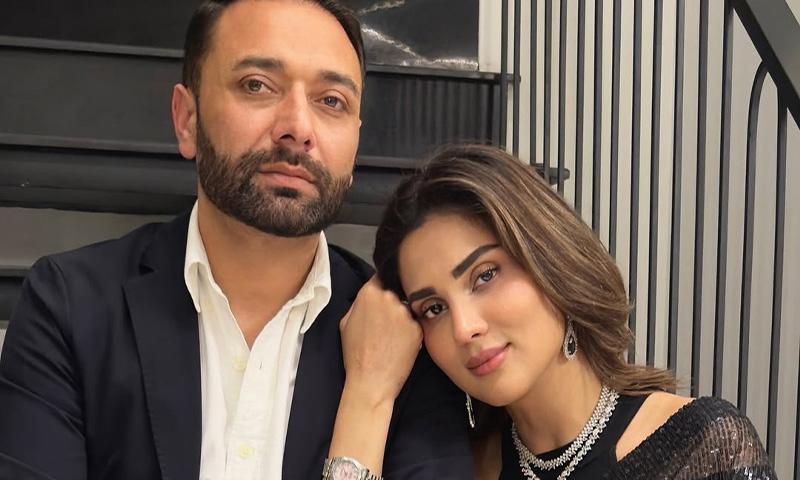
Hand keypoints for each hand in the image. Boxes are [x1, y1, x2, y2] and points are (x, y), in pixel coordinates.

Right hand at [339, 276, 422, 405]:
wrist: (371, 381)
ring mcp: (405, 313)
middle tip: (385, 324)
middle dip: (392, 303)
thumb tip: (370, 295)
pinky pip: (414, 325)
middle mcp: (389, 298)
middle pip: (394, 293)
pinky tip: (400, 345)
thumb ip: (359, 303)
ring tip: (392, 338)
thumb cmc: (355, 354)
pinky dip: (410, 332)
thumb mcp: (345, 322)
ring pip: (405, 309)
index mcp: (369, 293)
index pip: (381, 277)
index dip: (382, 285)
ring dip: (401, 318)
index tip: (384, 293)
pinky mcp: (417, 327)